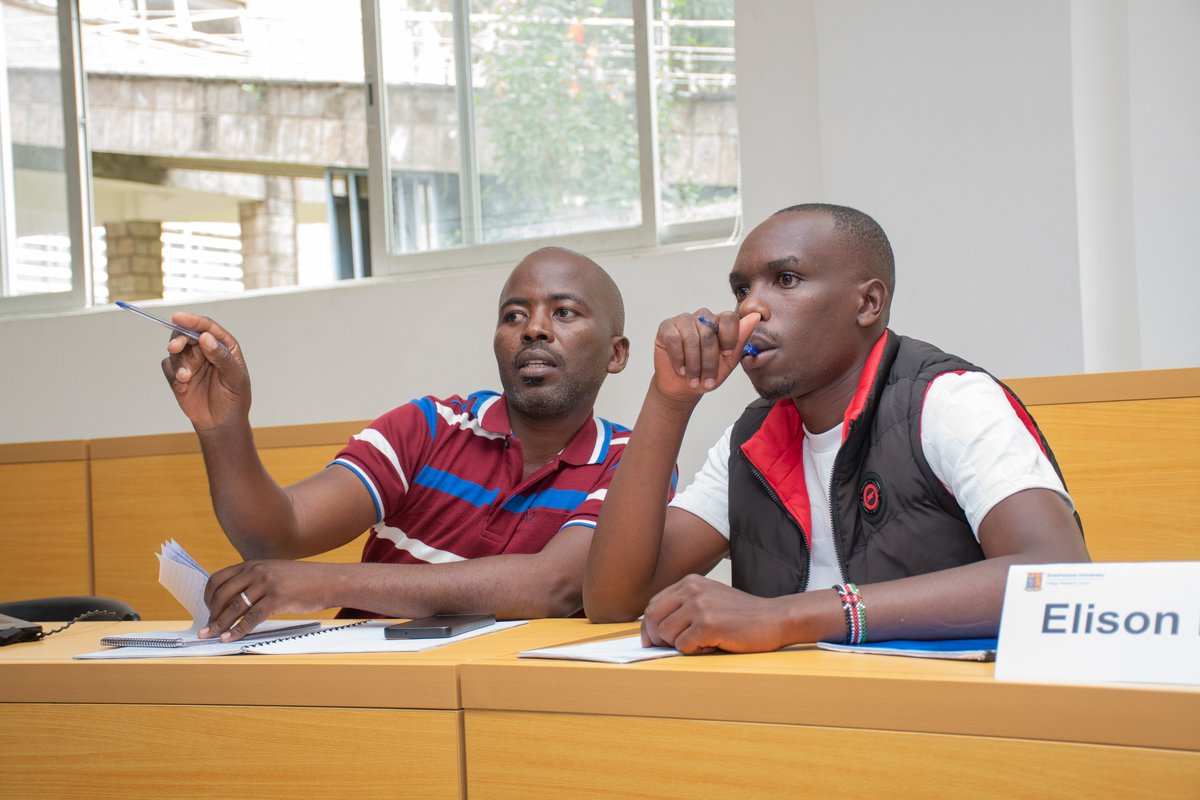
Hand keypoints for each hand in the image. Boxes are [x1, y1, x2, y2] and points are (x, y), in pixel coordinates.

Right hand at [160, 313, 250, 431]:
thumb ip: (222, 357)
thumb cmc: (235, 399)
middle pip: (186, 334)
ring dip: (178, 362)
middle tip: (175, 347)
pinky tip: (183, 385)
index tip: (178, 317)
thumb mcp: (235, 378)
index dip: (192, 321)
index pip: (207, 327)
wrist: (221, 423)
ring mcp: (191, 362)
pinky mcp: (177, 375)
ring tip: (185, 378)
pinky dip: (173, 373)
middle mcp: (206, 350)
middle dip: (179, 338)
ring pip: (175, 350)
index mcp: (224, 345)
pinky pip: (168, 366)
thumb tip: (205, 337)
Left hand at [200, 560, 337, 640]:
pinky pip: (251, 618)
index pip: (218, 578)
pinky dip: (237, 630)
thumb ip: (255, 580)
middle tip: (207, 628)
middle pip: (222, 594)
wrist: (329, 581)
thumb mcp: (275, 572)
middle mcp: (257, 571)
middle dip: (211, 613)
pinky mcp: (277, 598)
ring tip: (210, 636)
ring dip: (219, 624)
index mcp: (253, 564)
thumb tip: (235, 601)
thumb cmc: (303, 581)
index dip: (207, 596)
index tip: (207, 610)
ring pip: (234, 607)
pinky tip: (229, 638)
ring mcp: (267, 584)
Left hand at [640, 574, 792, 654]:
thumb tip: (653, 631)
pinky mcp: (708, 625)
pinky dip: (694, 651)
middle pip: (653, 617)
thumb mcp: (710, 598)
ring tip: (703, 642)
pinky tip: (712, 644)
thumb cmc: (743, 614)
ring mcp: (699, 606)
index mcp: (690, 582)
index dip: (650, 625)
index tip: (653, 640)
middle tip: (670, 647)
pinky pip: (683, 646)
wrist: (774, 618)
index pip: (654, 604)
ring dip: (680, 645)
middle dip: (657, 637)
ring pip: (666, 634)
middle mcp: (691, 590)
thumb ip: (684, 606)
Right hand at [652, 311, 759, 402]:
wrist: (682, 387)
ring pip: (692, 339)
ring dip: (693, 364)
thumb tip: (755, 317)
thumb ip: (741, 340)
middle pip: (709, 333)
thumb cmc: (706, 374)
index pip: (729, 317)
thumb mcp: (728, 362)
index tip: (726, 355)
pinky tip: (680, 369)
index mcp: (720, 322)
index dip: (729, 337)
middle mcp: (702, 317)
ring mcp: (684, 320)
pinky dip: (678, 359)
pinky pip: (674, 340)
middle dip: (708, 362)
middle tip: (706, 381)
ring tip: (692, 378)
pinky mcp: (666, 327)